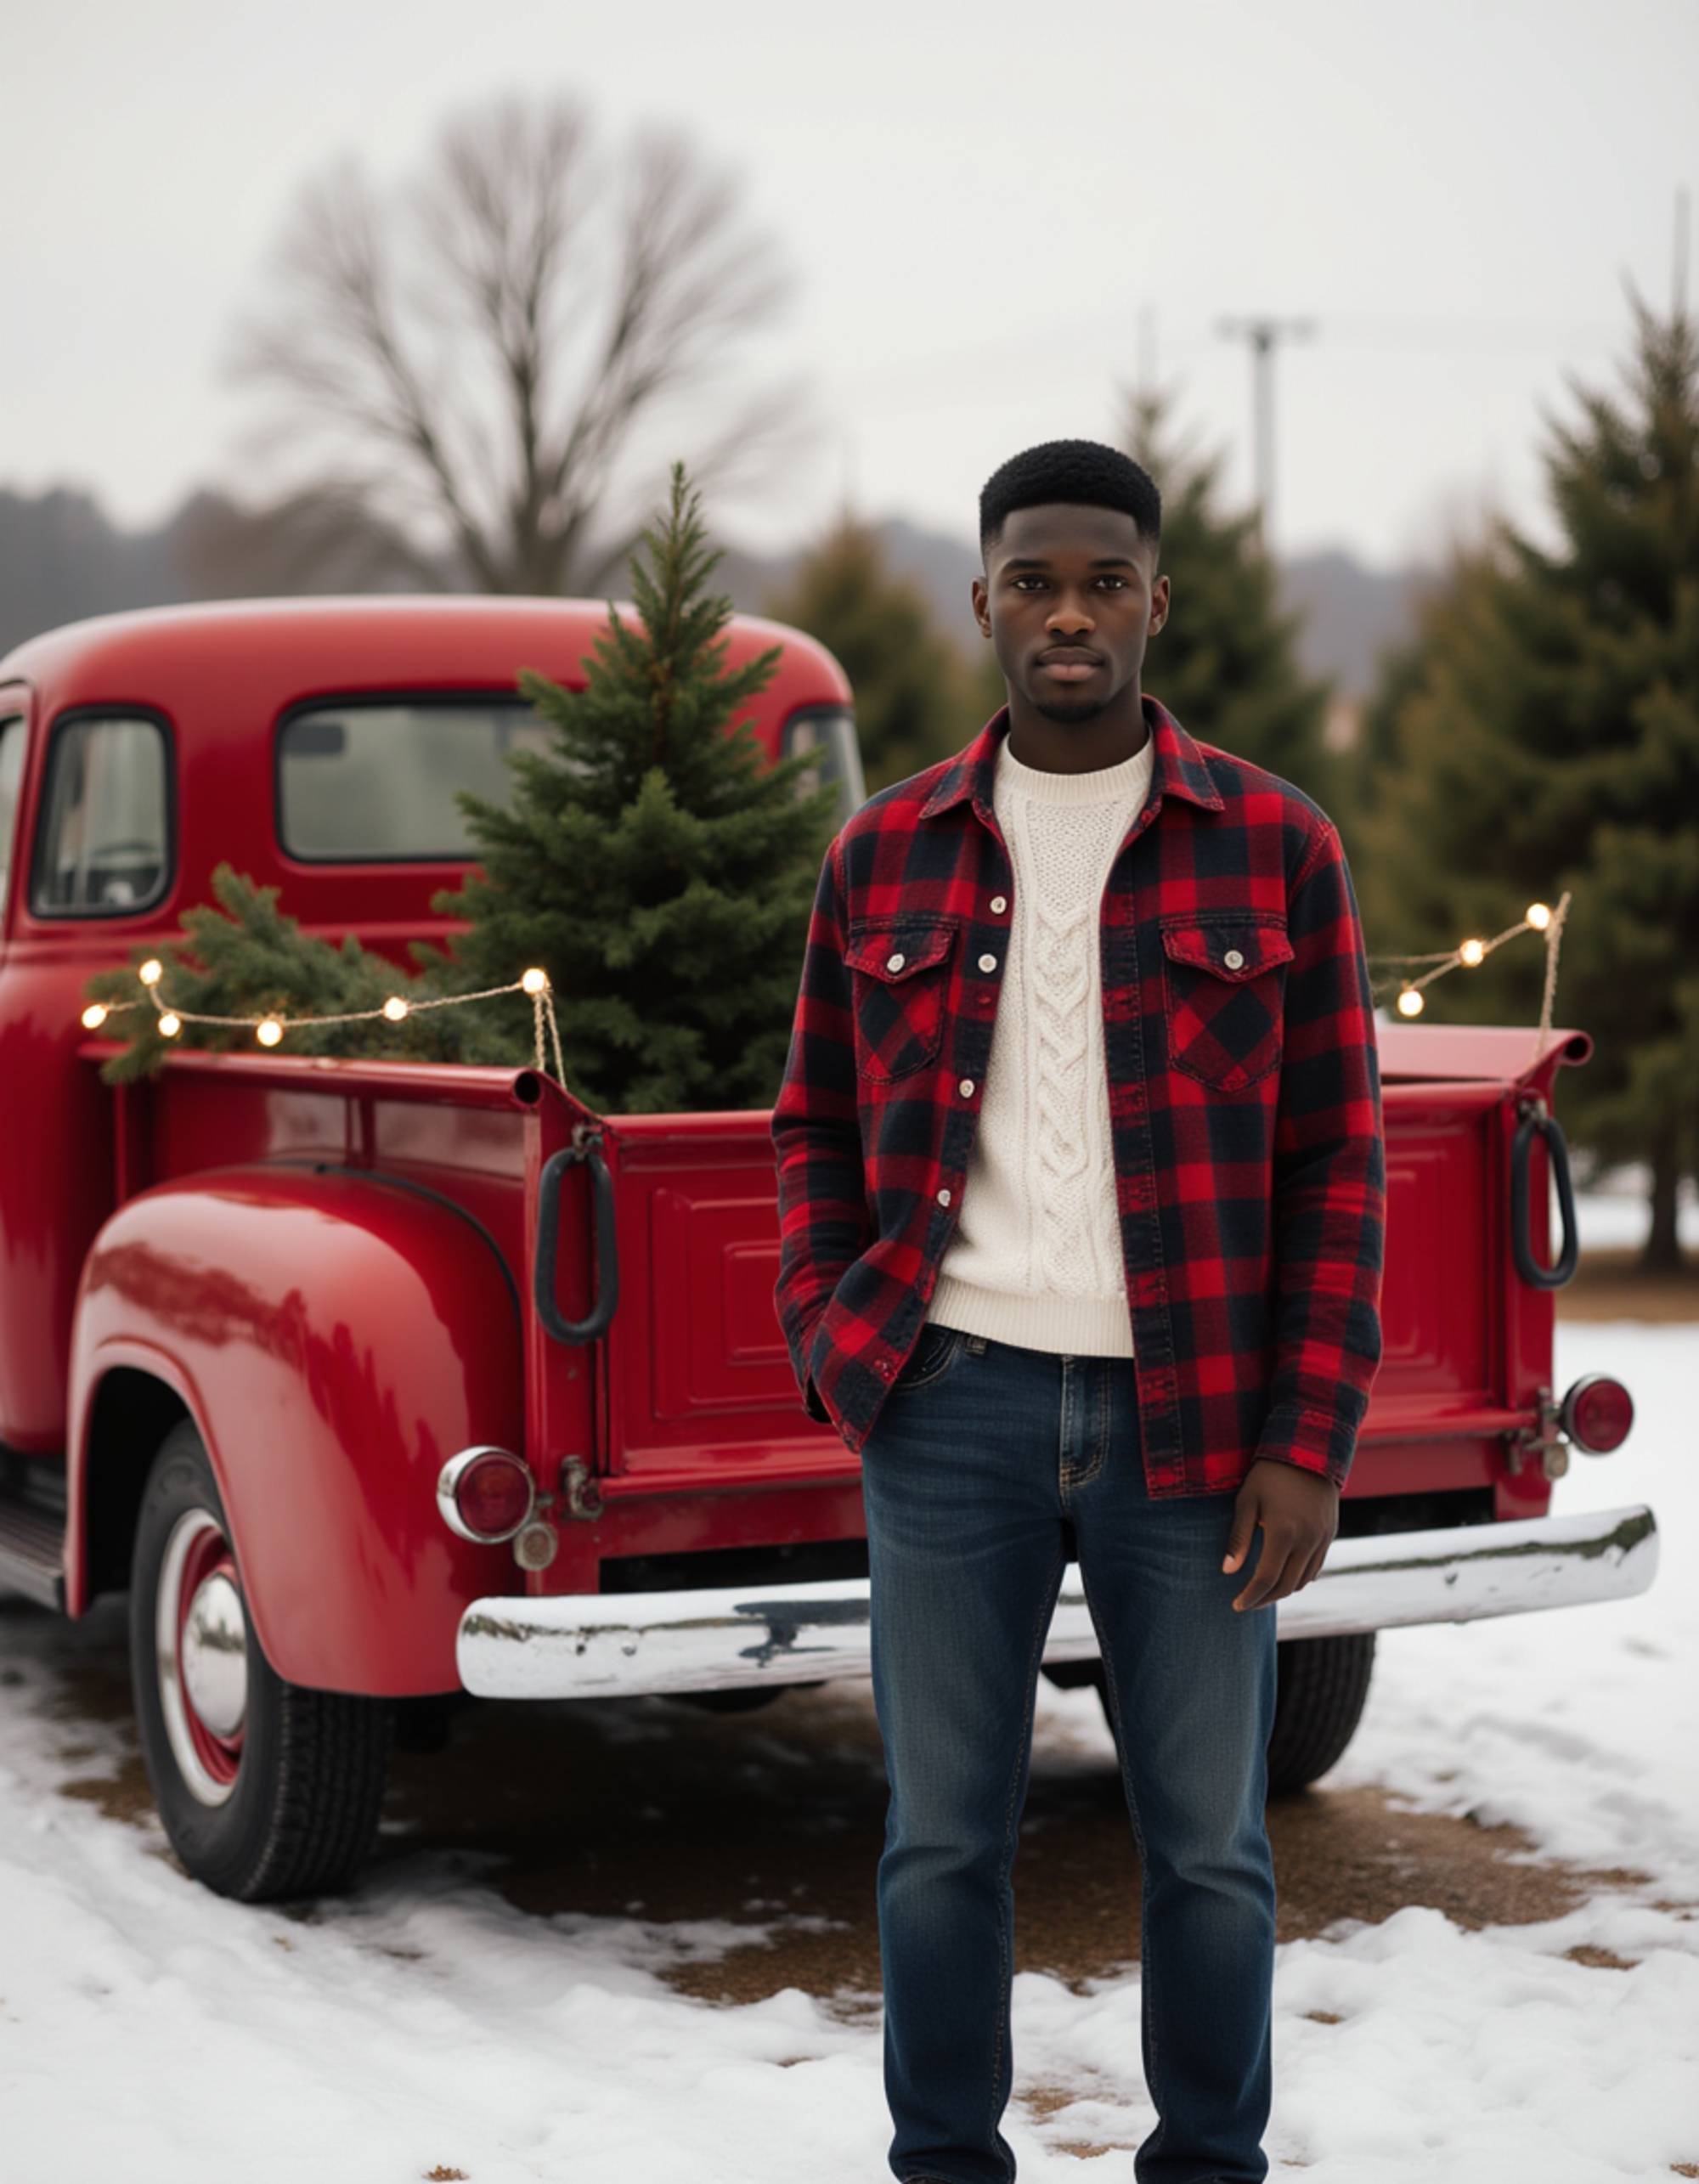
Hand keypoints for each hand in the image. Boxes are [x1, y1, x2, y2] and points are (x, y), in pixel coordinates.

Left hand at [1222, 1459, 1337, 1611]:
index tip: (1236, 1606)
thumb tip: (1228, 1571)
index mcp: (1283, 1532)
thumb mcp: (1247, 1500)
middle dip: (1265, 1599)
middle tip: (1247, 1603)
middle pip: (1287, 1586)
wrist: (1309, 1450)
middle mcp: (1307, 1540)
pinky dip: (1299, 1577)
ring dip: (1283, 1590)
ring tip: (1263, 1591)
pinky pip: (1316, 1566)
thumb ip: (1239, 1537)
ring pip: (1304, 1580)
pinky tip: (1284, 1574)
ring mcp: (1322, 1538)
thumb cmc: (1269, 1473)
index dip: (1250, 1596)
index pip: (1266, 1579)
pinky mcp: (1330, 1534)